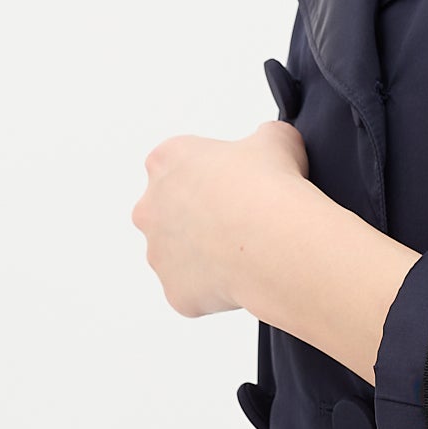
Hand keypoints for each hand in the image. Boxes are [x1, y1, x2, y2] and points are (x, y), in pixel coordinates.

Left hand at [132, 120, 311, 317]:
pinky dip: (215, 288)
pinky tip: (244, 278)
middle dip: (198, 218)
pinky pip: (193, 290)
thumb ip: (264, 137)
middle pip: (170, 212)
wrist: (274, 241)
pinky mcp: (174, 290)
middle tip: (240, 222)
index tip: (239, 185)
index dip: (213, 176)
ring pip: (178, 255)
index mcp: (167, 160)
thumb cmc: (271, 187)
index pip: (181, 165)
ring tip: (246, 253)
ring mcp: (158, 253)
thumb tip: (270, 143)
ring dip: (204, 254)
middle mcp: (150, 207)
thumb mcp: (277, 139)